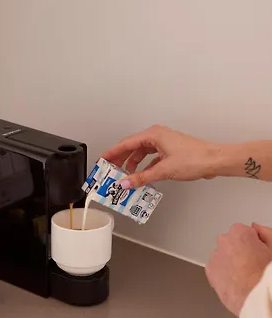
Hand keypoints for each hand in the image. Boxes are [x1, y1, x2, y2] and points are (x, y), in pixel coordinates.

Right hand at [102, 125, 221, 187]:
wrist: (215, 160)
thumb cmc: (195, 158)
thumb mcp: (163, 170)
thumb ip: (142, 177)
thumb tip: (126, 183)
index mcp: (153, 135)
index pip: (126, 143)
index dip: (112, 152)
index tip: (103, 160)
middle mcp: (157, 136)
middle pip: (132, 147)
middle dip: (120, 158)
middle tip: (110, 169)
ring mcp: (163, 143)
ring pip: (141, 152)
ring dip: (132, 164)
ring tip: (125, 175)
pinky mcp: (169, 150)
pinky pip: (150, 157)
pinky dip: (144, 166)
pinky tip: (142, 176)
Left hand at [205, 223, 271, 316]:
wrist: (257, 297)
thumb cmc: (266, 275)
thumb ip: (265, 233)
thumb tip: (256, 228)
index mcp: (239, 232)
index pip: (245, 231)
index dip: (254, 243)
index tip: (259, 252)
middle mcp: (223, 241)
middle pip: (232, 243)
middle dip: (240, 251)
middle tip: (253, 265)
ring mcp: (215, 256)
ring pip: (223, 256)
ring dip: (231, 262)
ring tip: (245, 276)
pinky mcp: (210, 272)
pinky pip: (216, 269)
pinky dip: (223, 273)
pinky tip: (236, 281)